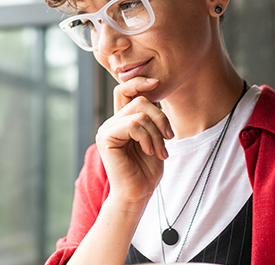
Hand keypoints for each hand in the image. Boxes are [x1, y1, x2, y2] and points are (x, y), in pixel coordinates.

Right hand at [95, 77, 173, 203]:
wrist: (138, 193)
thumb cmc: (147, 170)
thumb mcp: (155, 137)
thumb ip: (151, 117)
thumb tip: (155, 91)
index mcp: (122, 120)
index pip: (125, 90)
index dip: (139, 82)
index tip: (157, 82)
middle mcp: (111, 122)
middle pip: (139, 100)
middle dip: (161, 118)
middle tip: (168, 138)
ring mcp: (106, 129)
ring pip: (139, 113)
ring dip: (156, 132)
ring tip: (159, 151)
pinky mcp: (106, 138)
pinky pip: (133, 124)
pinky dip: (147, 137)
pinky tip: (149, 151)